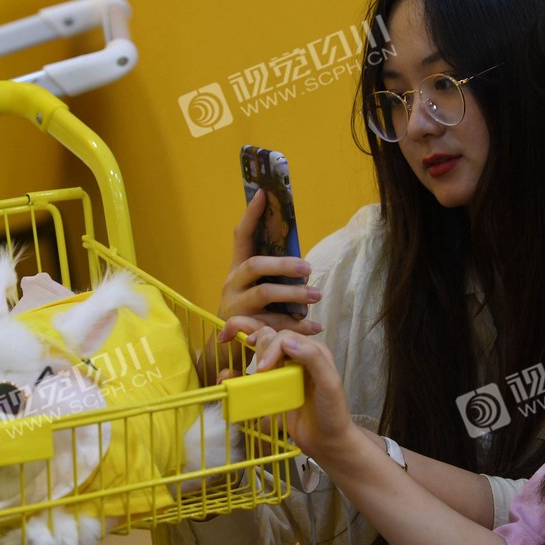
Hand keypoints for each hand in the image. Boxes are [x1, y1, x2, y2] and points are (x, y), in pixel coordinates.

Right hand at [218, 190, 321, 334]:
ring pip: (264, 294)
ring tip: (317, 295)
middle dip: (283, 264)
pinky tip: (316, 326)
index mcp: (236, 270)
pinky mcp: (244, 329)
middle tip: (308, 268)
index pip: (241, 236)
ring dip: (294, 294)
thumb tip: (302, 263)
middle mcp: (232, 285)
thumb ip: (271, 276)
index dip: (251, 215)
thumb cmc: (250, 314)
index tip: (264, 193)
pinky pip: (274, 325)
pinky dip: (298, 326)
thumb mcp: (254, 290)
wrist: (227, 351)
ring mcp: (235, 307)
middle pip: (255, 265)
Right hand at [250, 327, 356, 464]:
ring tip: (255, 371)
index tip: (263, 369)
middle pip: (274, 339)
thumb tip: (287, 340)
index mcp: (314, 351)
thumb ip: (313, 359)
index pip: (286, 337)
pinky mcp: (278, 386)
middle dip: (262, 348)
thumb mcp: (329, 384)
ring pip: (266, 351)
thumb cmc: (332, 413)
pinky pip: (262, 371)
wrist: (327, 442)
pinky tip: (245, 377)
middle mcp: (300, 357)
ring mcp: (288, 371)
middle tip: (260, 371)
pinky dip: (251, 370)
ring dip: (256, 355)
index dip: (272, 348)